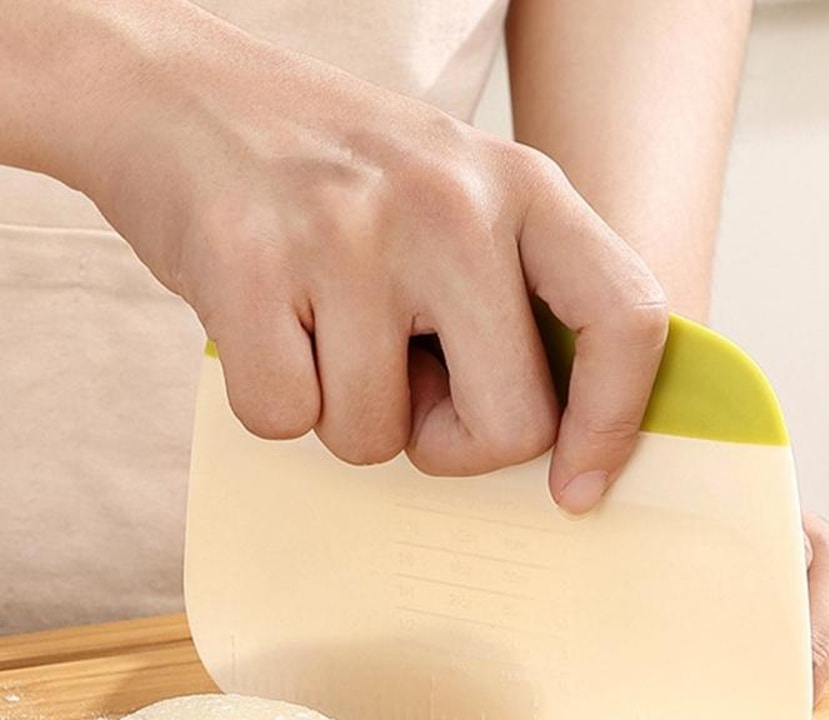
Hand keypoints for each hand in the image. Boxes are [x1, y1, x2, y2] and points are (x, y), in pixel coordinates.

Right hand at [50, 2, 666, 513]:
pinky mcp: (251, 265)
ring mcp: (351, 232)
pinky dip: (273, 400)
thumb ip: (513, 299)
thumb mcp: (454, 201)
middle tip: (404, 387)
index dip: (613, 423)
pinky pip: (285, 419)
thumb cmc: (332, 175)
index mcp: (523, 186)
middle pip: (511, 426)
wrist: (175, 93)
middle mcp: (451, 204)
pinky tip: (264, 323)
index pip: (624, 318)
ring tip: (319, 328)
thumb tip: (551, 441)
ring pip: (378, 438)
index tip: (574, 487)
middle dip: (452, 445)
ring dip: (345, 415)